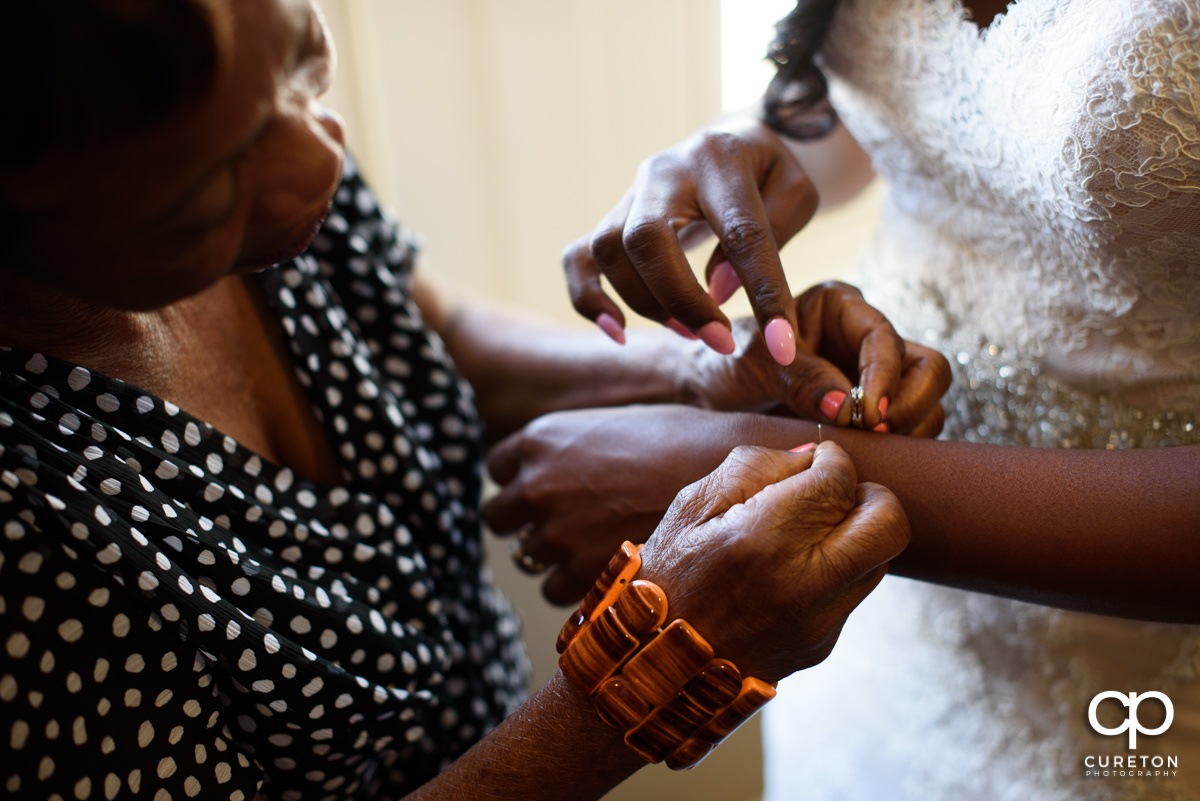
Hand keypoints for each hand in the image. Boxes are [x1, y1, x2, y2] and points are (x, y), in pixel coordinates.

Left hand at [484, 406, 744, 604]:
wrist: (731, 468)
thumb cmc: (685, 438)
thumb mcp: (614, 427)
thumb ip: (576, 452)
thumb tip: (569, 476)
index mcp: (540, 438)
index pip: (497, 466)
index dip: (521, 479)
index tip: (543, 487)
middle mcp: (537, 485)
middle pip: (499, 517)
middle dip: (527, 521)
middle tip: (563, 522)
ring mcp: (557, 533)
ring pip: (527, 557)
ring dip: (554, 556)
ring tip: (599, 547)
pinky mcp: (583, 573)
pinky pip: (558, 591)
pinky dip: (579, 585)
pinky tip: (614, 568)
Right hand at [563, 116, 816, 362]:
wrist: (731, 139)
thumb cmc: (768, 172)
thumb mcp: (796, 192)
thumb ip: (772, 234)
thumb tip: (718, 289)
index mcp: (720, 159)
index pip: (741, 232)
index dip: (763, 292)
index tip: (780, 345)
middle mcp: (665, 171)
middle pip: (645, 237)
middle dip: (681, 300)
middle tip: (719, 340)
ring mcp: (630, 192)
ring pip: (609, 249)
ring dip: (645, 303)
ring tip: (688, 331)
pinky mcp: (612, 215)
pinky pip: (579, 257)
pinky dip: (589, 298)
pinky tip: (618, 332)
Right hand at [637, 442, 909, 681]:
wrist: (652, 662)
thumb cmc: (667, 573)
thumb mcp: (692, 504)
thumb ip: (756, 466)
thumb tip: (812, 457)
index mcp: (762, 539)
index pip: (838, 480)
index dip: (830, 460)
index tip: (811, 463)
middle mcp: (801, 584)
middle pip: (889, 522)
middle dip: (869, 495)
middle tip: (832, 494)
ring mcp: (818, 621)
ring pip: (880, 557)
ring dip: (855, 533)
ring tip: (807, 532)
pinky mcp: (822, 643)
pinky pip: (854, 591)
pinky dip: (835, 569)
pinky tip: (791, 569)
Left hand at [689, 280, 949, 433]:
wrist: (712, 393)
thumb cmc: (728, 363)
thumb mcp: (754, 365)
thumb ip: (799, 379)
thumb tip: (845, 407)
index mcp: (839, 307)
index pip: (885, 338)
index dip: (884, 378)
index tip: (868, 415)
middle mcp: (866, 338)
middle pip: (928, 369)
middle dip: (912, 405)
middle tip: (879, 435)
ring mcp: (876, 377)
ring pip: (928, 403)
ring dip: (909, 432)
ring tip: (868, 450)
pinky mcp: (875, 413)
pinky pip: (910, 431)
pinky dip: (899, 449)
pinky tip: (865, 460)